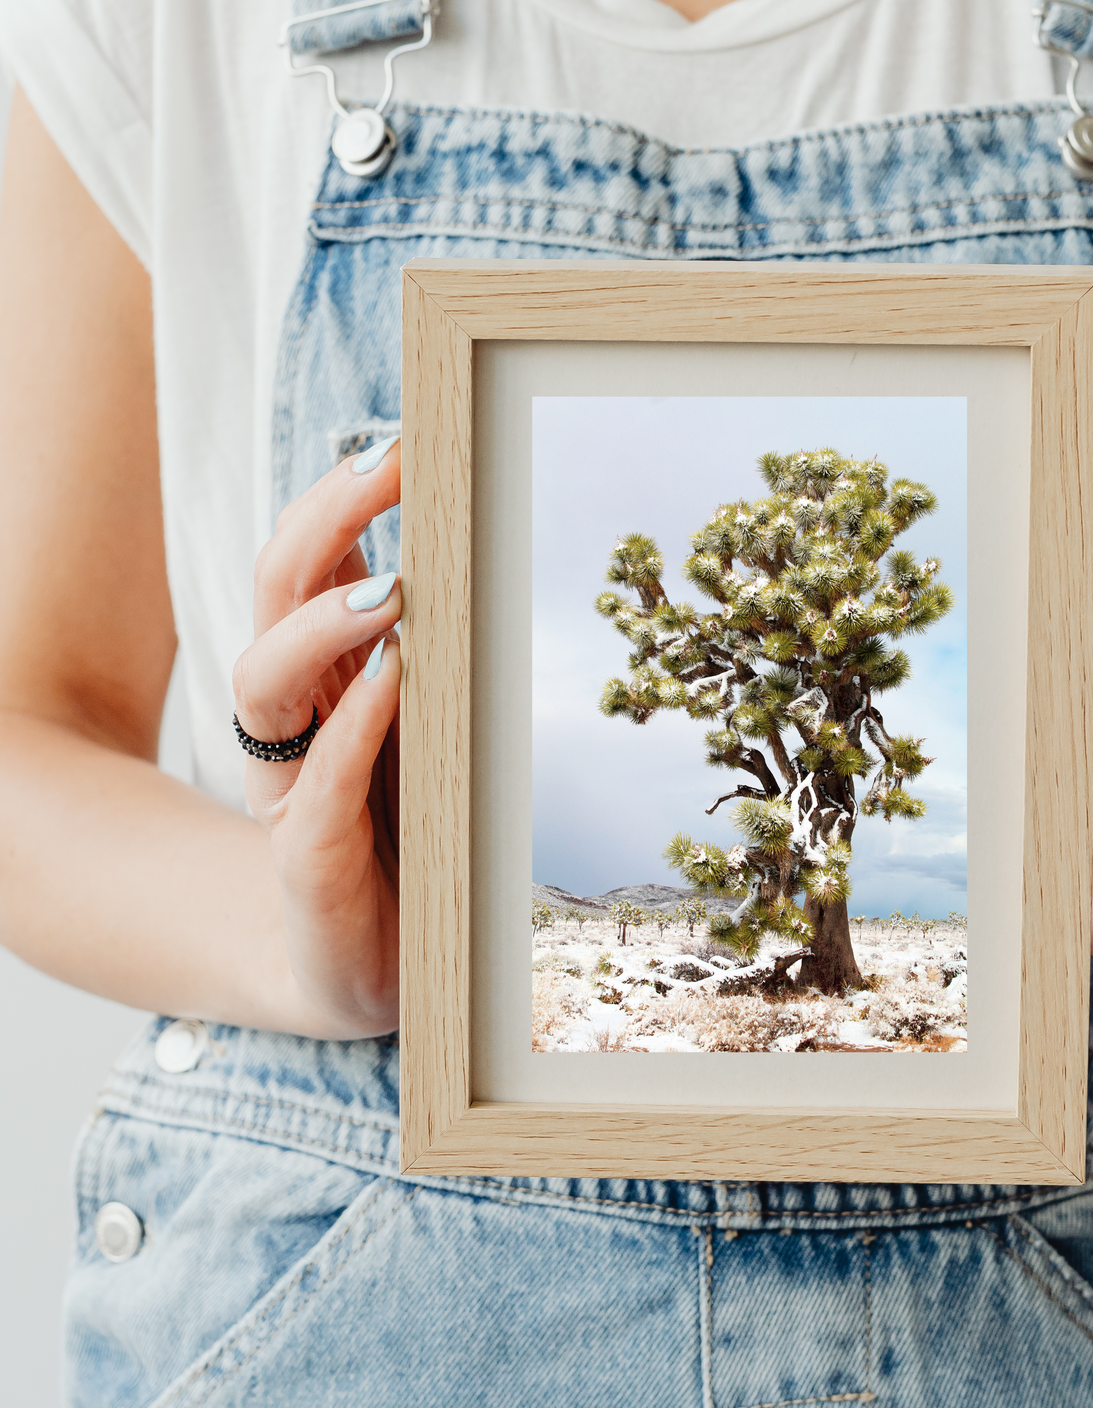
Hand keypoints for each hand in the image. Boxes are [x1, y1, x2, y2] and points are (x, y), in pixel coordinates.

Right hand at [232, 438, 402, 1035]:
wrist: (371, 970)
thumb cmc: (420, 840)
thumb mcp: (442, 738)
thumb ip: (452, 666)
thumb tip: (511, 572)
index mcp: (328, 676)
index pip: (312, 562)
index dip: (342, 496)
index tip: (406, 438)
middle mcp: (299, 717)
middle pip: (275, 589)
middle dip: (325, 518)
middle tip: (391, 462)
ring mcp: (293, 786)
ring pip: (265, 677)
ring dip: (320, 623)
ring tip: (391, 592)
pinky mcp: (307, 863)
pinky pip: (314, 788)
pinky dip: (352, 731)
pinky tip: (392, 684)